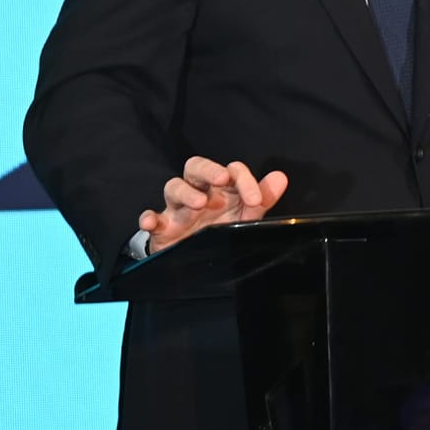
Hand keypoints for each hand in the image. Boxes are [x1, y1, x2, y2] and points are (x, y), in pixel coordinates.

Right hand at [138, 157, 290, 254]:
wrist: (196, 262)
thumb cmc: (221, 230)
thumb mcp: (244, 216)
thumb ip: (261, 199)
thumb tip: (281, 177)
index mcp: (220, 188)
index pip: (231, 171)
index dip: (244, 180)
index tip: (256, 200)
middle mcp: (198, 192)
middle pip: (196, 167)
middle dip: (209, 170)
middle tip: (222, 179)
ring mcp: (177, 209)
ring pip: (173, 187)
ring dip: (185, 192)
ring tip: (200, 203)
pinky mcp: (161, 227)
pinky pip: (150, 217)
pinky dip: (148, 217)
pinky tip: (152, 222)